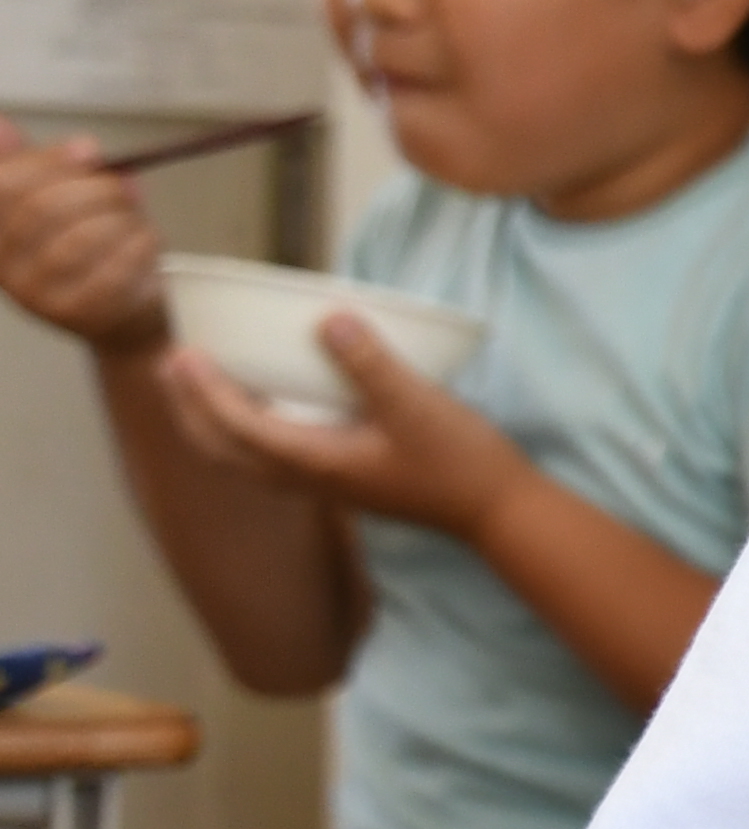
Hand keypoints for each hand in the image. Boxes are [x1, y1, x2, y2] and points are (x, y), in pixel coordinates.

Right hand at [0, 122, 165, 353]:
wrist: (122, 316)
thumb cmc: (96, 249)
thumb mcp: (67, 200)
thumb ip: (43, 167)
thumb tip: (4, 127)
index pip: (5, 185)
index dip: (50, 160)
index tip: (89, 151)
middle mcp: (6, 268)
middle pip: (42, 210)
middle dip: (94, 188)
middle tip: (123, 188)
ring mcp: (38, 296)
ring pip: (79, 240)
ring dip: (120, 218)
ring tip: (135, 219)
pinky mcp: (79, 315)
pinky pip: (113, 270)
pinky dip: (140, 245)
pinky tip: (148, 240)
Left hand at [147, 320, 537, 531]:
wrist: (496, 511)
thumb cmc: (459, 461)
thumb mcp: (417, 404)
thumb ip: (370, 362)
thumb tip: (327, 317)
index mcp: (317, 460)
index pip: (240, 428)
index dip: (206, 392)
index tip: (183, 354)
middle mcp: (311, 477)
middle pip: (227, 450)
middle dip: (191, 411)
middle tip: (171, 367)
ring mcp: (328, 482)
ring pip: (247, 457)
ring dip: (214, 423)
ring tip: (199, 387)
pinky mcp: (346, 479)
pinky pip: (275, 456)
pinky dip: (250, 432)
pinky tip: (266, 409)